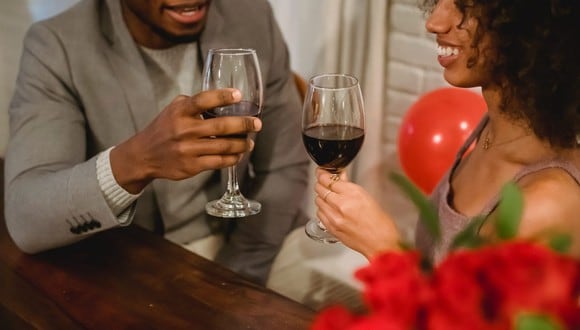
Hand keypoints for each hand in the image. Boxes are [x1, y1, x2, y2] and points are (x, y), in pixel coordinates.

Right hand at [111, 89, 261, 193]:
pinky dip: (232, 158)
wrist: (143, 155)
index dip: (222, 96)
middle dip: (244, 124)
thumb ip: (193, 103)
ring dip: (242, 144)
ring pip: (224, 146)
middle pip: (221, 126)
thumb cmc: (164, 129)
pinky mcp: (191, 166)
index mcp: (179, 112)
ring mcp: (188, 149)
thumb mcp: (173, 110)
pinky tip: (239, 155)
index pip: (202, 100)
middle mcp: (184, 130)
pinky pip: (218, 161)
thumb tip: (221, 99)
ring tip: (250, 142)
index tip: (238, 95)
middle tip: (257, 124)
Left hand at [314, 168, 400, 258]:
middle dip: (322, 184)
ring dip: (322, 197)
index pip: (329, 179)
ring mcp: (335, 217)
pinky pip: (319, 213)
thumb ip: (350, 187)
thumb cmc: (380, 223)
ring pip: (318, 200)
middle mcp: (342, 204)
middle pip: (320, 189)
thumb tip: (340, 178)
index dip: (324, 175)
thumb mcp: (367, 198)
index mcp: (354, 193)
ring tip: (329, 197)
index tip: (322, 173)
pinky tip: (329, 210)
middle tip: (325, 183)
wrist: (382, 244)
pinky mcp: (331, 228)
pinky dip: (322, 209)